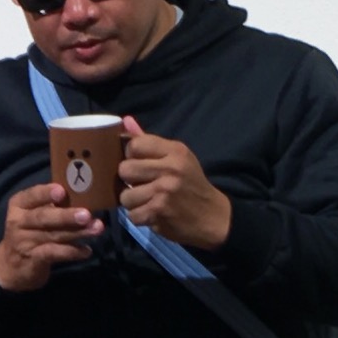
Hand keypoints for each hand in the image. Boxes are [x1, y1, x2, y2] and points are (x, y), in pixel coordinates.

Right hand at [0, 177, 99, 294]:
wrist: (11, 266)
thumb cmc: (29, 232)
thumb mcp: (33, 215)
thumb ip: (51, 206)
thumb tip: (83, 195)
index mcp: (19, 205)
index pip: (31, 196)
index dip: (46, 193)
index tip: (62, 191)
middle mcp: (18, 222)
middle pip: (43, 217)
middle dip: (66, 216)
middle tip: (87, 214)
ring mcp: (24, 242)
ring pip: (53, 235)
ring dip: (77, 233)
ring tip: (97, 229)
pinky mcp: (32, 259)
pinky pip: (54, 254)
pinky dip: (72, 252)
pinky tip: (87, 250)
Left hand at [117, 125, 232, 254]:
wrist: (212, 216)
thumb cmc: (191, 184)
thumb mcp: (177, 158)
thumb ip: (149, 141)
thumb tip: (125, 120)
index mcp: (175, 150)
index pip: (135, 145)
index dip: (131, 157)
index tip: (140, 165)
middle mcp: (170, 168)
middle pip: (125, 169)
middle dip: (129, 181)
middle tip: (143, 185)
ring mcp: (164, 191)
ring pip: (125, 196)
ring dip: (133, 202)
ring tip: (148, 201)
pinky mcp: (159, 211)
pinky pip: (132, 215)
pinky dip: (140, 217)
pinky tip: (152, 214)